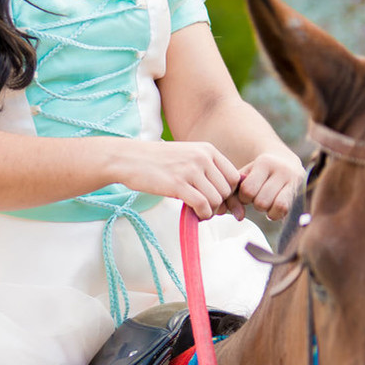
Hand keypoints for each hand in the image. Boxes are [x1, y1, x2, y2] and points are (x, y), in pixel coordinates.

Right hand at [113, 140, 241, 220]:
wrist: (129, 159)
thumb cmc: (158, 161)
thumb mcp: (187, 156)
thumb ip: (207, 169)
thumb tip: (226, 195)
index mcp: (207, 150)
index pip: (234, 176)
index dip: (229, 193)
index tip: (218, 201)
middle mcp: (202, 158)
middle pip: (227, 190)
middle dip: (220, 204)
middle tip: (207, 208)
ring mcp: (190, 170)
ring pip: (216, 199)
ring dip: (210, 211)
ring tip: (199, 211)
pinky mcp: (178, 184)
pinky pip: (202, 205)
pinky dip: (202, 214)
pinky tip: (195, 214)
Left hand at [236, 149, 303, 221]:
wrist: (285, 162)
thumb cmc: (257, 173)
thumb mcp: (244, 177)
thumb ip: (233, 195)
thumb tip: (239, 217)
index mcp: (264, 162)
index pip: (248, 190)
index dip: (244, 197)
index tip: (247, 194)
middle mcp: (281, 169)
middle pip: (261, 201)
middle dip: (256, 204)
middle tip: (257, 197)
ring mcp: (293, 180)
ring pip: (276, 206)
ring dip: (267, 210)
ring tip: (266, 202)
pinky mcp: (299, 191)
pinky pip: (285, 210)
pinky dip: (276, 214)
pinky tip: (273, 208)